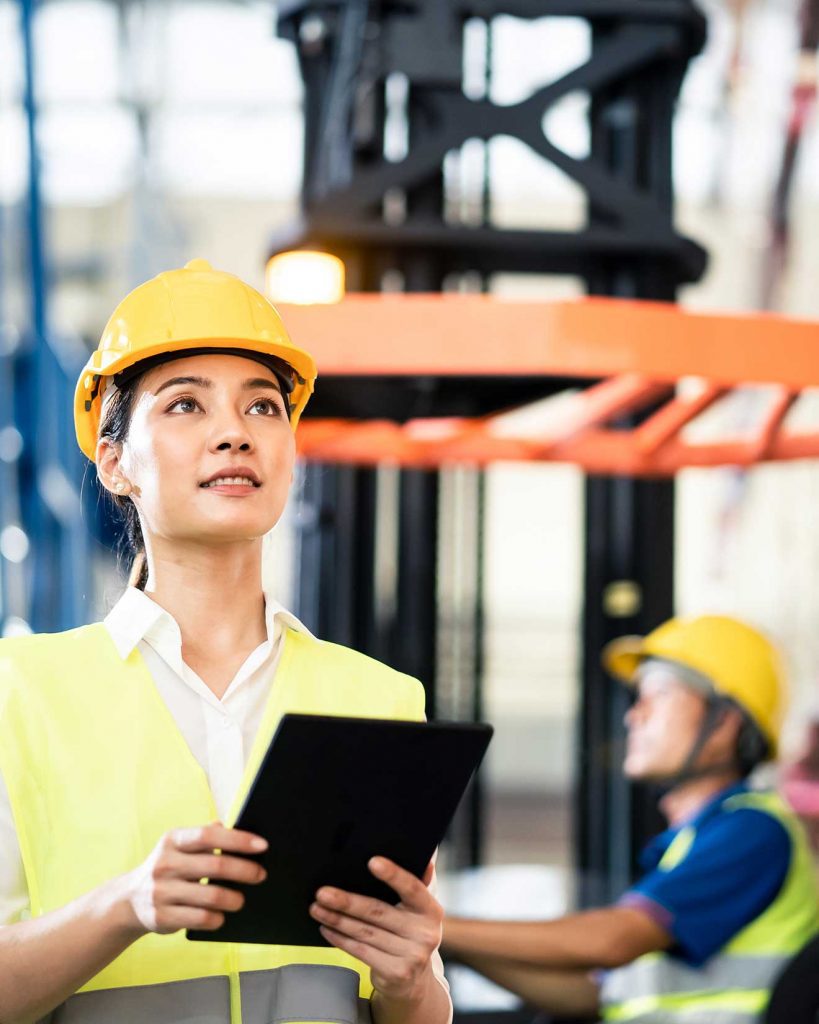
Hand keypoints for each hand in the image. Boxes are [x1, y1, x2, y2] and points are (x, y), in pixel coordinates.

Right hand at [122, 822, 267, 935]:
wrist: (130, 899)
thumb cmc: (170, 867)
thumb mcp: (181, 846)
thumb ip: (207, 835)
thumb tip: (235, 828)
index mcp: (173, 840)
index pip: (209, 835)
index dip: (238, 839)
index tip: (263, 845)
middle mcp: (165, 863)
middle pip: (215, 865)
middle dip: (244, 870)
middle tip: (261, 875)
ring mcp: (161, 891)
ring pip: (211, 896)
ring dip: (234, 899)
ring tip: (242, 900)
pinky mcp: (161, 917)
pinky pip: (200, 919)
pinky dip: (217, 918)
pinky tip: (223, 916)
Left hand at [309, 857, 442, 1003]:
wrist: (416, 980)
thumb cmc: (411, 931)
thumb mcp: (419, 908)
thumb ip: (420, 881)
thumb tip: (426, 853)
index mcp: (431, 910)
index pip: (412, 888)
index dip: (393, 874)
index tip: (372, 861)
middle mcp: (426, 933)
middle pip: (379, 912)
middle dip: (347, 901)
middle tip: (322, 892)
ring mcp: (412, 956)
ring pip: (365, 933)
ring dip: (337, 919)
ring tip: (316, 908)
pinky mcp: (395, 973)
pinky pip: (361, 951)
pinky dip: (340, 939)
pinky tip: (326, 928)